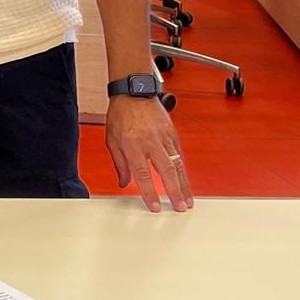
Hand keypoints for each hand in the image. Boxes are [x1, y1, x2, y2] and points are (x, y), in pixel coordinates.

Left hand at [106, 96, 192, 212]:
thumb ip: (120, 163)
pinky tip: (185, 181)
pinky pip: (179, 154)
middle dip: (175, 191)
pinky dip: (183, 169)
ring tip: (188, 200)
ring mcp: (164, 137)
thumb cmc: (120, 114)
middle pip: (166, 171)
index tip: (155, 206)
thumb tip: (124, 183)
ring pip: (177, 164)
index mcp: (132, 144)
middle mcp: (150, 141)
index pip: (143, 174)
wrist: (133, 91)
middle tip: (181, 207)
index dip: (150, 192)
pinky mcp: (172, 133)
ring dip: (184, 184)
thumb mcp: (111, 139)